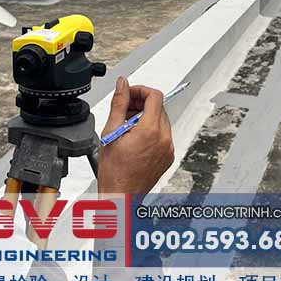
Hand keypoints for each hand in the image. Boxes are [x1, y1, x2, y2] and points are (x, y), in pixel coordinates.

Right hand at [98, 77, 174, 194]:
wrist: (121, 195)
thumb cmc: (115, 171)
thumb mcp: (111, 131)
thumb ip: (119, 103)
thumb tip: (123, 85)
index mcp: (151, 130)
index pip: (155, 96)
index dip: (141, 90)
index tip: (130, 93)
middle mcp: (164, 139)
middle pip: (158, 108)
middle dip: (141, 104)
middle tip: (124, 109)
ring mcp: (168, 148)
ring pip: (161, 121)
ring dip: (145, 117)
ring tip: (126, 126)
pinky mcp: (168, 156)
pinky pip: (163, 135)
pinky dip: (150, 131)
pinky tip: (134, 138)